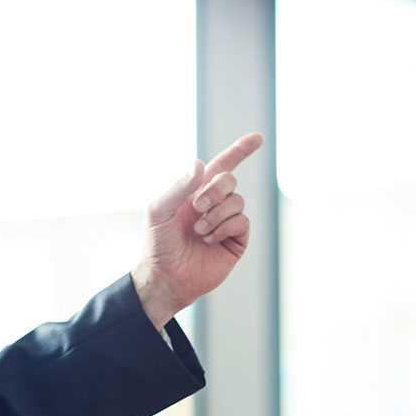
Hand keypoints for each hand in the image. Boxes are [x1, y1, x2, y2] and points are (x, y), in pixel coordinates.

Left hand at [130, 132, 264, 328]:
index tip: (258, 138)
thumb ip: (179, 186)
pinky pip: (242, 221)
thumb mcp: (158, 211)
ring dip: (217, 213)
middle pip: (230, 180)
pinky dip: (224, 227)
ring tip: (199, 231)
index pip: (222, 165)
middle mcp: (213, 204)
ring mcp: (226, 222)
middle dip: (216, 190)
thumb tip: (200, 164)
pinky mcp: (236, 241)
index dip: (240, 151)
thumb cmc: (157, 244)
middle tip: (197, 207)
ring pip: (237, 201)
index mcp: (195, 192)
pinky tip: (209, 239)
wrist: (164, 277)